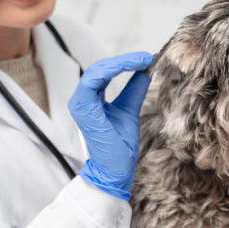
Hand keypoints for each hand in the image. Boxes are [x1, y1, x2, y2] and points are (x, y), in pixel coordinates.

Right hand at [68, 51, 154, 199]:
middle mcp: (82, 99)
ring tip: (142, 60)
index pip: (105, 72)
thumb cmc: (119, 146)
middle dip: (126, 60)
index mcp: (91, 99)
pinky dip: (111, 71)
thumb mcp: (129, 111)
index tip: (147, 59)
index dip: (125, 63)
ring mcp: (80, 104)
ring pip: (97, 71)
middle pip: (101, 68)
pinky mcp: (83, 109)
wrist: (115, 170)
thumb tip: (144, 71)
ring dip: (120, 63)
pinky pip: (93, 82)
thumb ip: (133, 91)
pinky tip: (129, 68)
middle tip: (147, 57)